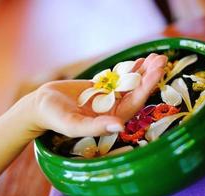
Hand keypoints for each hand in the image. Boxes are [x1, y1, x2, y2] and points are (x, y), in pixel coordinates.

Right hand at [21, 53, 166, 137]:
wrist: (43, 104)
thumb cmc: (55, 117)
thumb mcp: (73, 124)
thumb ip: (95, 128)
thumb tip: (119, 127)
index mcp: (109, 121)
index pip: (133, 104)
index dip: (146, 88)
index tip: (157, 72)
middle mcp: (112, 110)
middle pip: (135, 92)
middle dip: (149, 76)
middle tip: (161, 60)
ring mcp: (108, 98)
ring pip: (129, 84)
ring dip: (142, 71)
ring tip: (156, 57)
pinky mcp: (102, 88)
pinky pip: (118, 78)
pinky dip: (128, 69)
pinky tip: (140, 60)